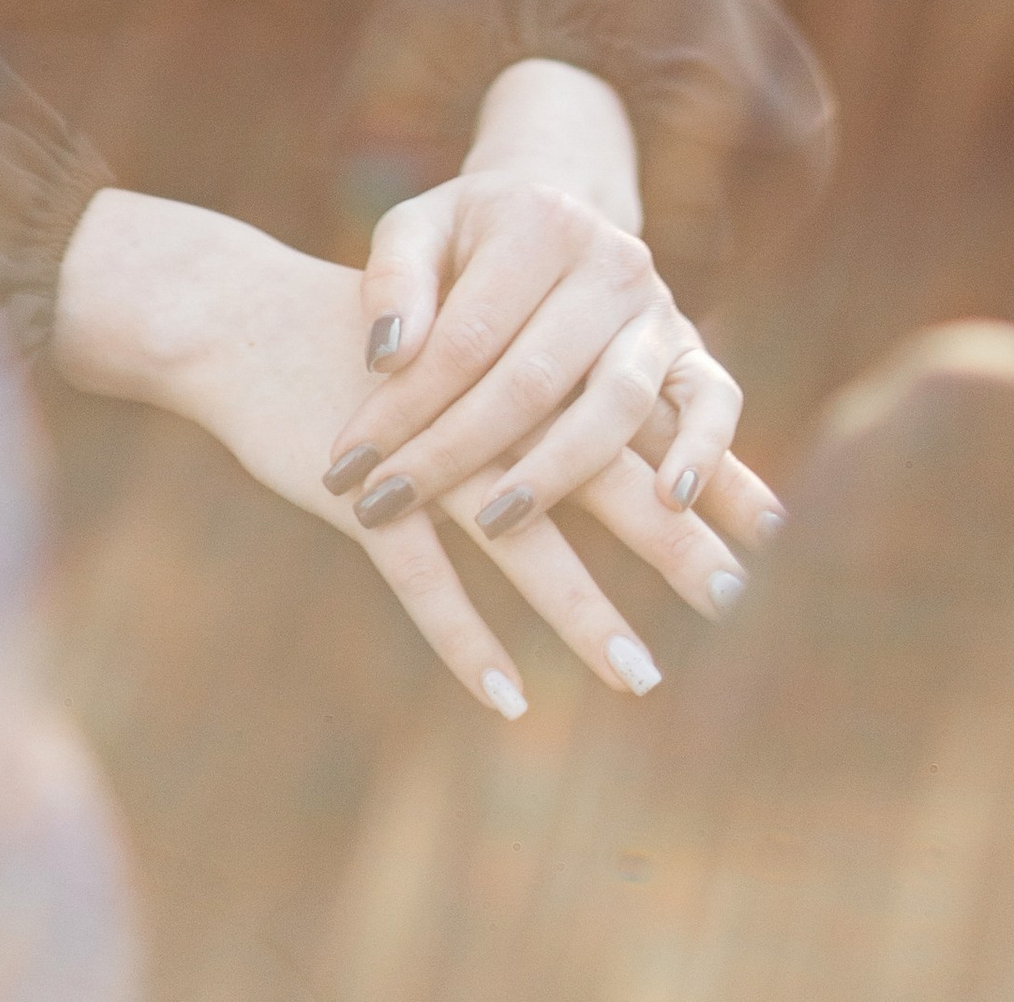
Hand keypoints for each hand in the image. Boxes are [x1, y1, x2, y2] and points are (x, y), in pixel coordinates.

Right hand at [55, 192, 754, 719]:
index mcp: (515, 355)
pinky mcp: (365, 491)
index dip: (693, 468)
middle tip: (736, 595)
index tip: (768, 526)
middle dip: (671, 540)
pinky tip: (507, 697)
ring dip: (582, 612)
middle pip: (595, 475)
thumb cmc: (365, 343)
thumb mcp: (455, 349)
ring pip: (520, 541)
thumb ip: (535, 380)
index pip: (626, 414)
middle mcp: (484, 401)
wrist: (245, 317)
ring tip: (643, 673)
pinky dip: (464, 639)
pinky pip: (421, 580)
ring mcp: (424, 449)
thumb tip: (638, 432)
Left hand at [321, 165, 780, 562]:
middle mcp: (609, 261)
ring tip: (492, 527)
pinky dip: (703, 452)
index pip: (465, 336)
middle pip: (532, 379)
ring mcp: (657, 308)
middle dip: (453, 454)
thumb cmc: (469, 235)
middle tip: (384, 506)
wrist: (559, 202)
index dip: (402, 408)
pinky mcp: (691, 349)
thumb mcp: (416, 227)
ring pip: (616, 403)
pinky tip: (668, 504)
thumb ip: (393, 282)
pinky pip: (716, 401)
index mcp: (538, 222)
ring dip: (555, 476)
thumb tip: (386, 358)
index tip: (345, 469)